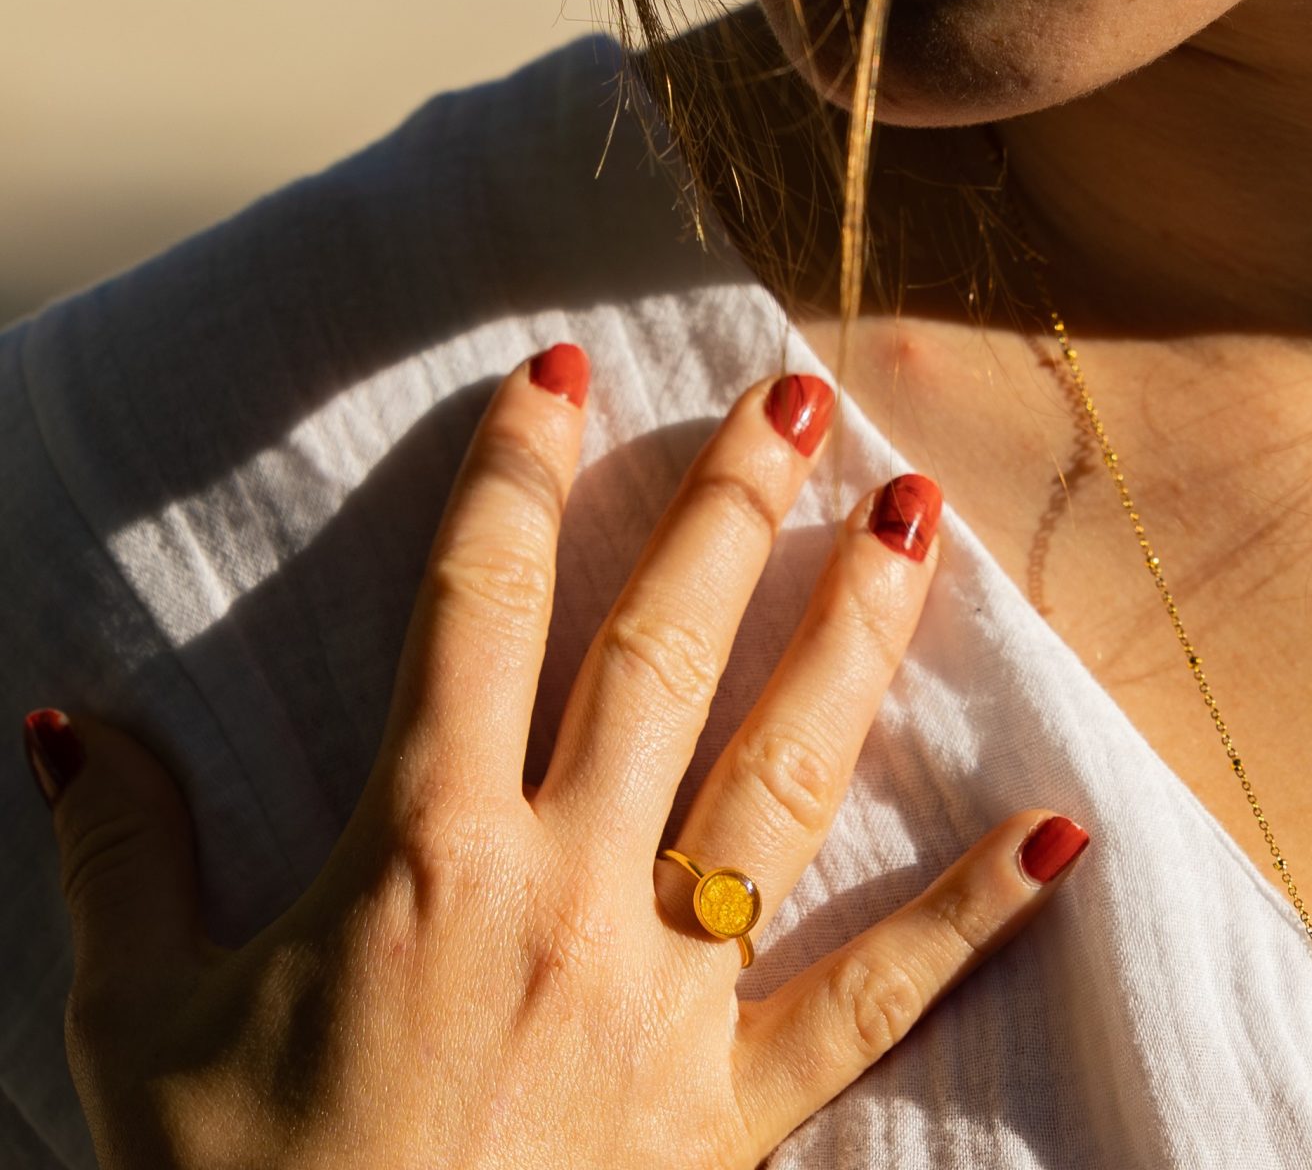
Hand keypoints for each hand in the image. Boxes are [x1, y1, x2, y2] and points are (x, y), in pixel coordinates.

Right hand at [23, 349, 1089, 1169]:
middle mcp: (565, 893)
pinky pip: (873, 999)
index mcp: (419, 856)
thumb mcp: (134, 1037)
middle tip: (798, 394)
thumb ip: (119, 863)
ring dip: (859, 634)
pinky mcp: (732, 1110)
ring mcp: (668, 995)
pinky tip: (1060, 832)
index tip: (561, 369)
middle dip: (729, 508)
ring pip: (784, 774)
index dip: (511, 476)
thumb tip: (70, 724)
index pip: (475, 611)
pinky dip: (969, 916)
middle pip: (661, 653)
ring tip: (920, 512)